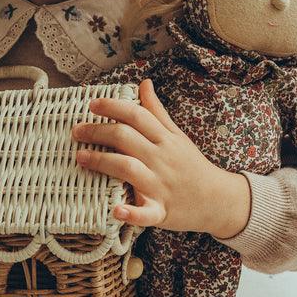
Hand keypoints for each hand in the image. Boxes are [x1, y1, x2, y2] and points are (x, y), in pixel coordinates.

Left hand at [71, 79, 251, 236]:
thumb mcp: (178, 136)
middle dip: (98, 132)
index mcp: (165, 140)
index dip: (113, 107)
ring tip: (81, 158)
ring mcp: (161, 186)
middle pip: (126, 138)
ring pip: (129, 169)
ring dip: (103, 162)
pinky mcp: (161, 211)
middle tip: (76, 131)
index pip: (137, 116)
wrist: (219, 200)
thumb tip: (144, 83)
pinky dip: (130, 213)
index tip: (92, 104)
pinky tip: (115, 210)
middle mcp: (162, 159)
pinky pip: (145, 213)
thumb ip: (157, 112)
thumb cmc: (192, 166)